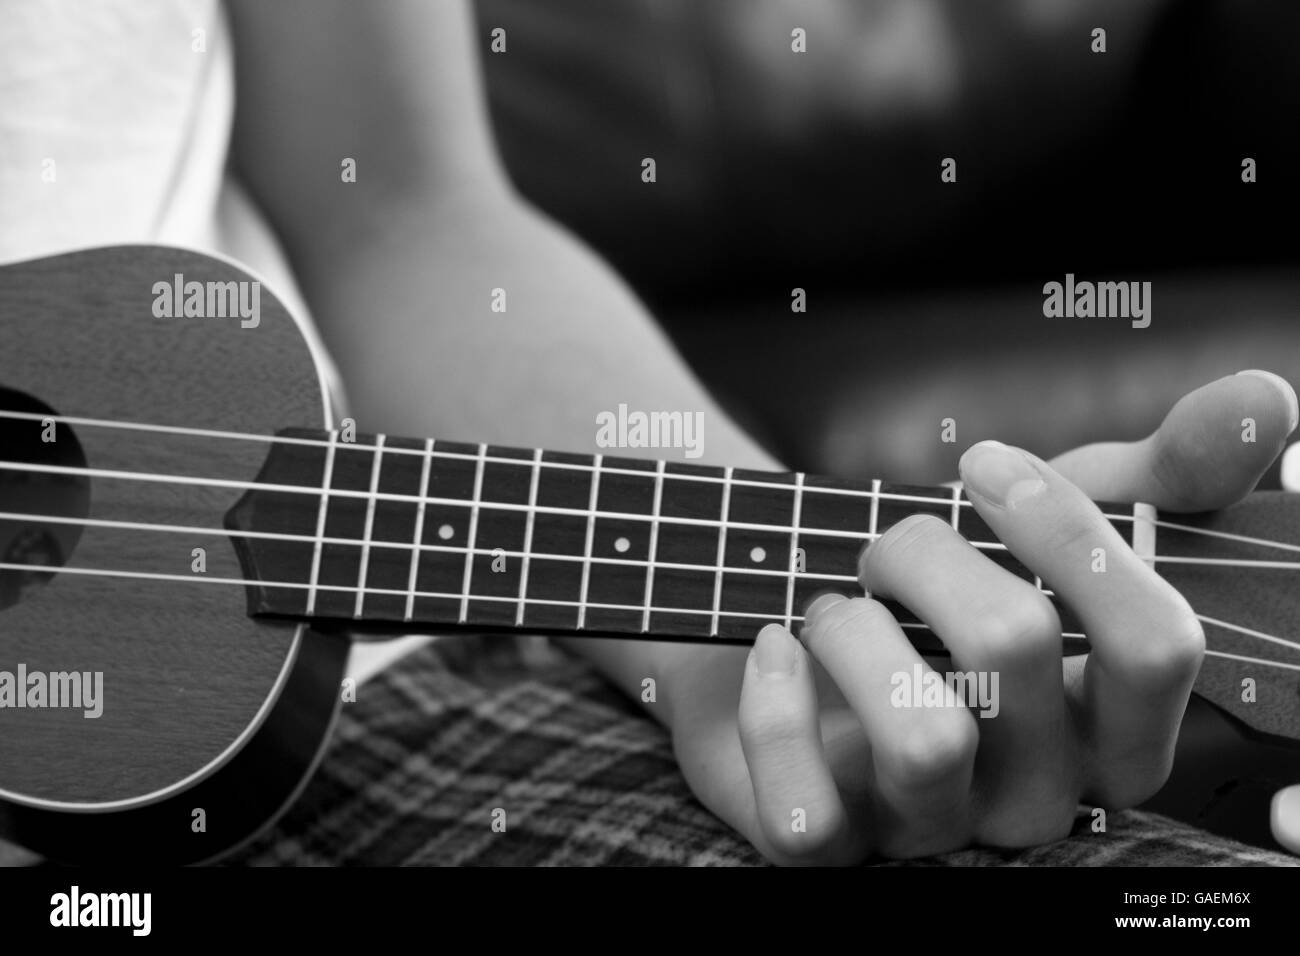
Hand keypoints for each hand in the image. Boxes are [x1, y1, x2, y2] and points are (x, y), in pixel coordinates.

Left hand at [668, 370, 1297, 863]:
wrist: (815, 644)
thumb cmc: (952, 595)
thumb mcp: (1058, 527)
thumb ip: (1164, 475)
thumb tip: (1260, 396)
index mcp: (1116, 729)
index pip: (1154, 642)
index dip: (1069, 528)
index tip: (981, 465)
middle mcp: (1042, 795)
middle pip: (1016, 648)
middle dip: (923, 552)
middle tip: (882, 545)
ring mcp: (937, 831)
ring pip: (923, 739)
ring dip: (851, 628)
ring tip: (832, 608)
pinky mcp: (835, 846)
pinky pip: (808, 815)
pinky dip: (775, 708)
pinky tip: (775, 648)